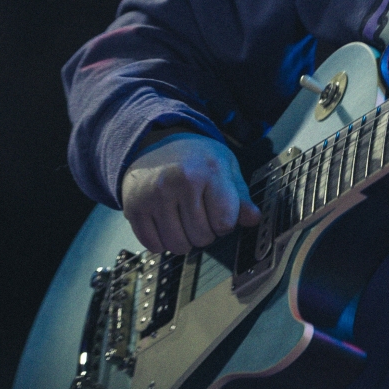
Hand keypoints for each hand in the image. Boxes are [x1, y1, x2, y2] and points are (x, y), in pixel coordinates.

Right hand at [120, 129, 260, 253]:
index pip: (225, 221)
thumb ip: (241, 196)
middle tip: (202, 215)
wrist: (156, 143)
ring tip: (185, 220)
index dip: (226, 223)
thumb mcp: (226, 167)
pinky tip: (167, 224)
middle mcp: (178, 183)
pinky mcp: (134, 208)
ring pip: (177, 245)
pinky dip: (163, 242)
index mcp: (208, 171)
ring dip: (185, 240)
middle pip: (202, 237)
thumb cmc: (197, 157)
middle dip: (207, 233)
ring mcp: (153, 196)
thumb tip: (254, 219)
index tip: (221, 213)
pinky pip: (153, 245)